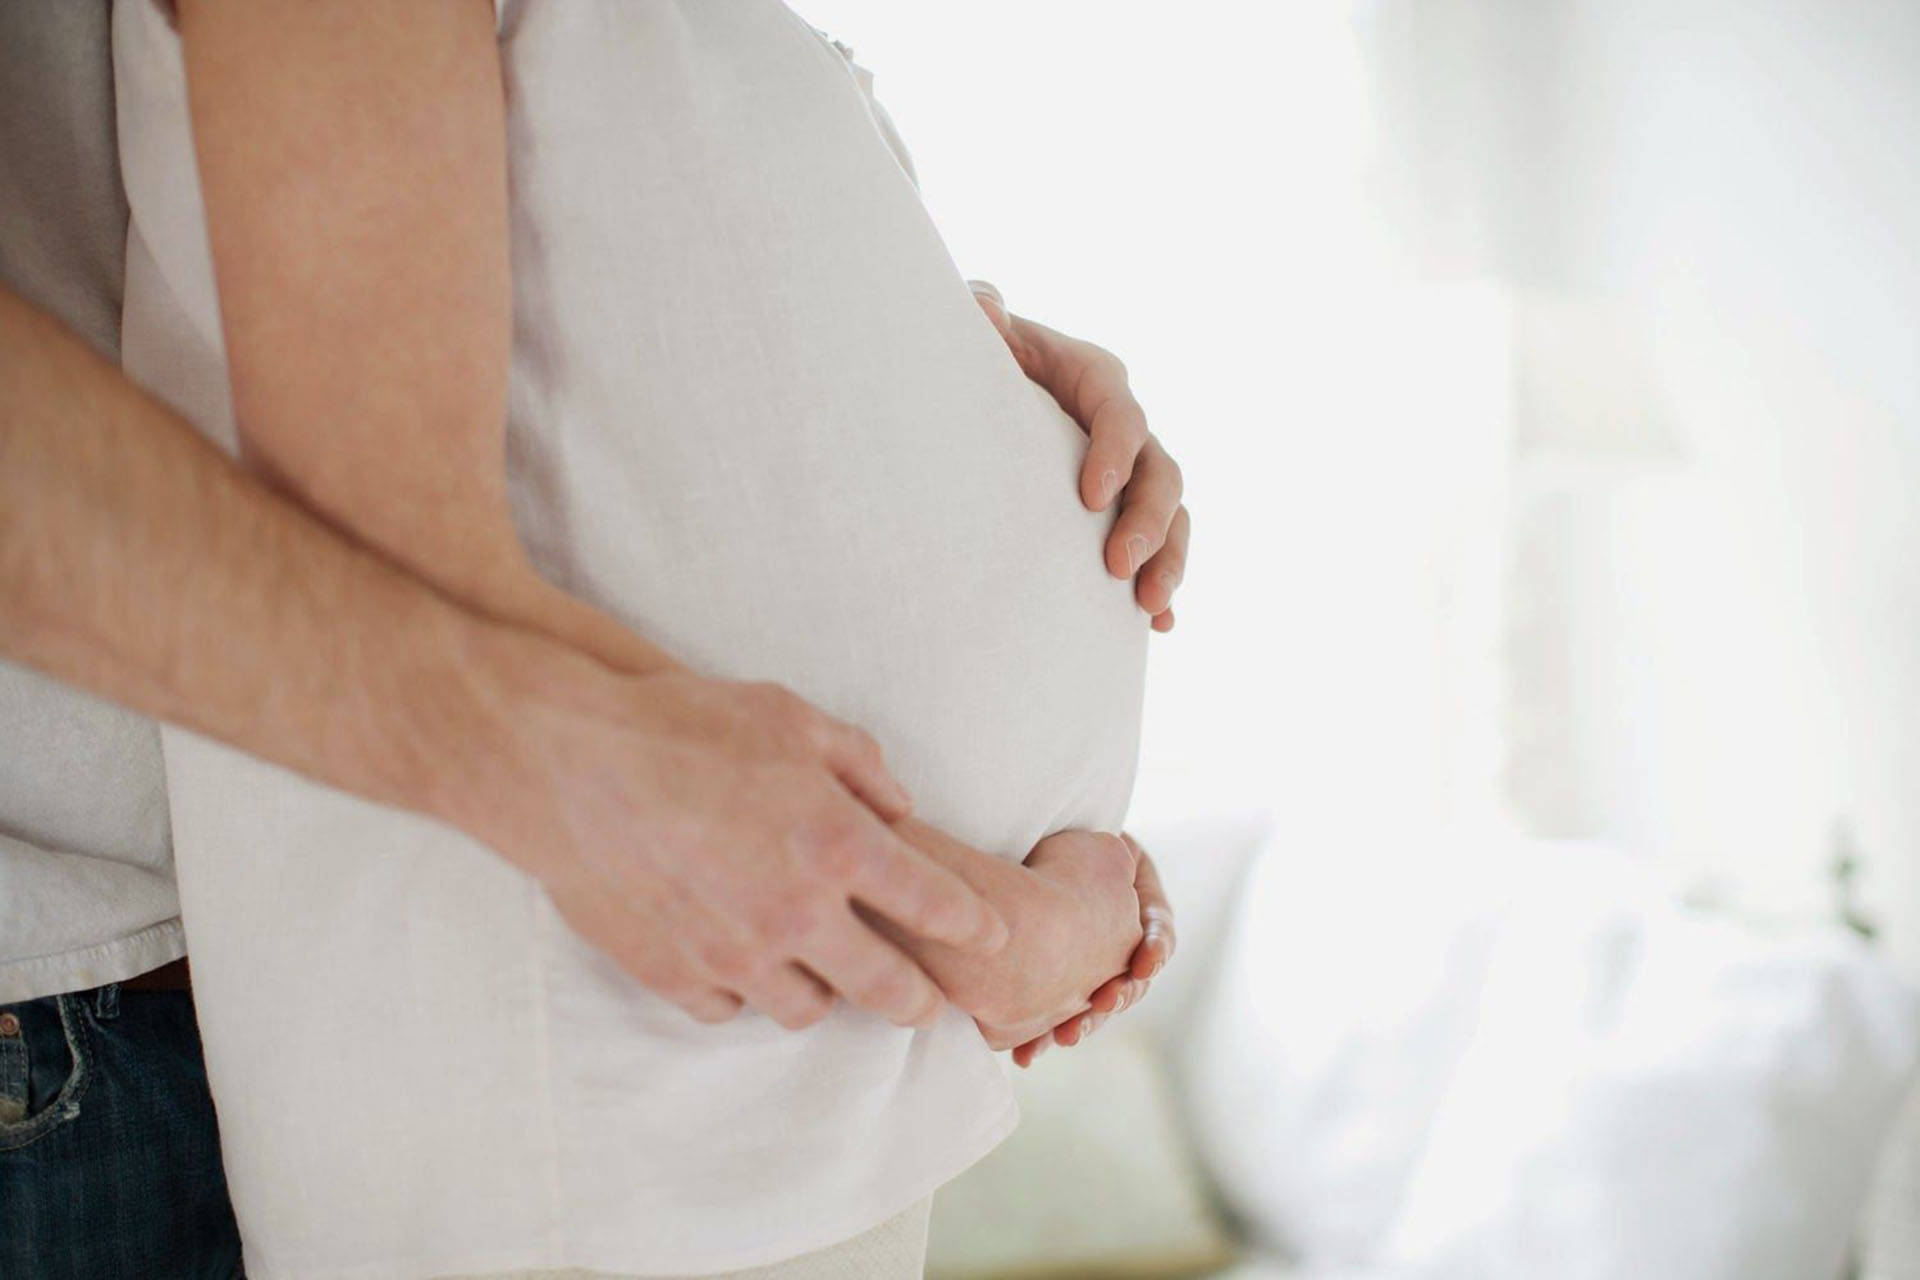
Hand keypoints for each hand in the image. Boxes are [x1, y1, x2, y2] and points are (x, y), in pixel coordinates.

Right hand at [439, 637, 1009, 1031]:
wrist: (564, 762)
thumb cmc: (680, 723)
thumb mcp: (788, 715)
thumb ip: (860, 764)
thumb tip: (899, 806)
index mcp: (837, 844)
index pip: (935, 904)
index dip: (974, 923)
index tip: (992, 932)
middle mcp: (795, 913)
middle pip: (886, 991)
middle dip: (917, 999)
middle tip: (924, 997)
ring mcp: (734, 955)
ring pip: (808, 1012)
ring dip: (825, 992)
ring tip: (822, 969)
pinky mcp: (675, 976)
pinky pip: (731, 1009)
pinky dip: (744, 991)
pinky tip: (740, 959)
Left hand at [971, 282, 1189, 631]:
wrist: (979, 389)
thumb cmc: (978, 352)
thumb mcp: (976, 325)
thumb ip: (981, 311)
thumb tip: (986, 309)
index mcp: (1093, 378)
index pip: (1121, 414)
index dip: (1115, 453)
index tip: (1090, 497)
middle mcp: (1124, 427)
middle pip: (1160, 473)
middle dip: (1148, 523)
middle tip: (1118, 568)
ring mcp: (1130, 472)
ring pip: (1172, 517)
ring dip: (1169, 561)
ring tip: (1150, 607)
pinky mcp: (1123, 510)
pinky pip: (1159, 549)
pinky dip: (1164, 585)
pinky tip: (1160, 627)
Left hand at [1011, 834, 1175, 1066]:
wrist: (1022, 857)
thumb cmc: (1064, 836)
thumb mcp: (1092, 840)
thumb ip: (1105, 854)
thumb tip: (1112, 855)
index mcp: (1139, 902)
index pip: (1158, 931)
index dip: (1155, 948)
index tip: (1144, 963)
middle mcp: (1121, 942)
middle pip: (1132, 979)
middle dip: (1119, 996)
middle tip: (1103, 1003)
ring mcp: (1093, 969)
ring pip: (1097, 1006)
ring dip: (1085, 1023)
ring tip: (1065, 1038)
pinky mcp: (1057, 988)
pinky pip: (1055, 1018)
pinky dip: (1041, 1036)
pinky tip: (1025, 1056)